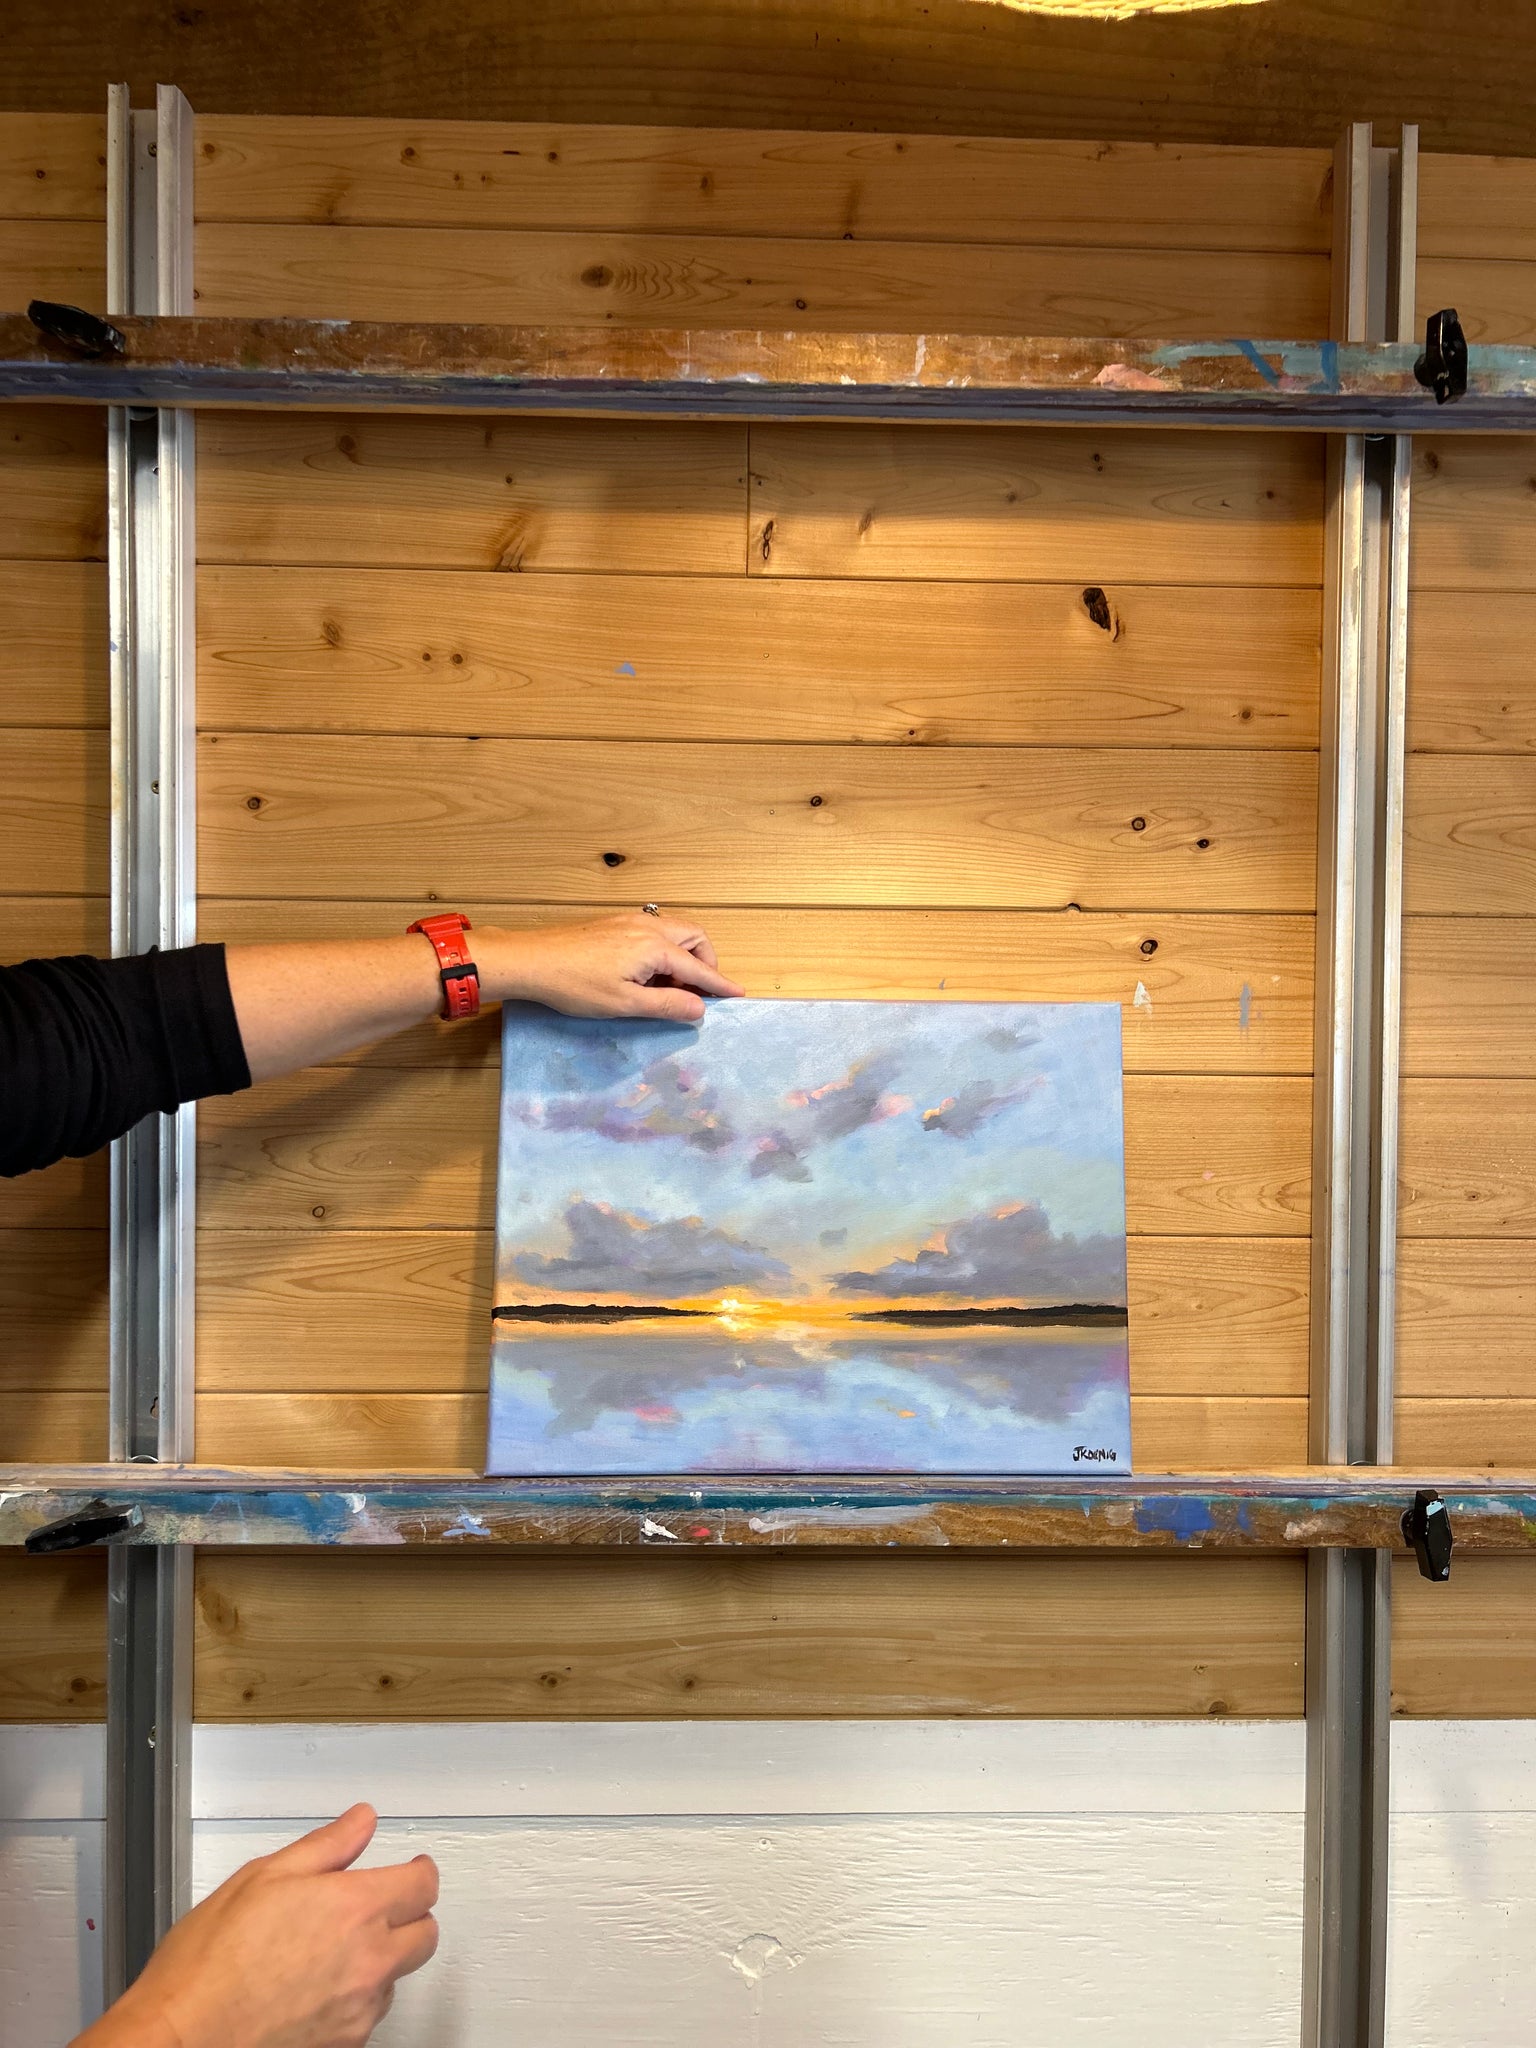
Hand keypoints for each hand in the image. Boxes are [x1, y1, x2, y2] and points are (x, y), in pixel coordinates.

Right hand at [76, 1805, 437, 2047]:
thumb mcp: (262, 1876)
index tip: (412, 1868)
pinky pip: (369, 2015)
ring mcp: (359, 2009)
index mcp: (354, 1908)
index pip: (423, 1885)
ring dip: (381, 1960)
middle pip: (425, 1934)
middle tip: (381, 1906)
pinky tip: (318, 1988)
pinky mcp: (344, 2044)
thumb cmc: (208, 1965)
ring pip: (397, 1977)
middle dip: (410, 1915)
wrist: (181, 2038)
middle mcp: (368, 1960)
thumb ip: (326, 1846)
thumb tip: (361, 1822)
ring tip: (334, 1951)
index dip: (419, 1872)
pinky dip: (356, 1999)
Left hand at [480, 912, 744, 1022]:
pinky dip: (664, 951)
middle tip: (697, 993)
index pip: (699, 967)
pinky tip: (646, 975)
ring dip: (683, 957)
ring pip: (675, 932)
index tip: (738, 995)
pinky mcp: (615, 924)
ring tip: (669, 988)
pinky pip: (655, 931)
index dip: (719, 984)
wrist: (532, 960)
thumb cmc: (576, 985)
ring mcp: (630, 921)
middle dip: (705, 963)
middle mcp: (648, 926)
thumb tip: (700, 1008)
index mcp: (655, 946)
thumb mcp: (625, 1003)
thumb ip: (668, 1005)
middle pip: (694, 937)